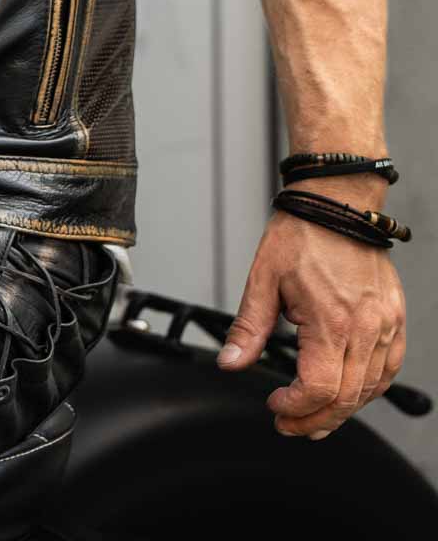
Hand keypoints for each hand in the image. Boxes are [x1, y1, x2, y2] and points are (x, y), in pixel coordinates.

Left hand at [215, 203, 406, 437]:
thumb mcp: (263, 279)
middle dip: (315, 419)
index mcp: (331, 320)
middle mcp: (365, 328)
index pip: (319, 389)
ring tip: (314, 415)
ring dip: (342, 410)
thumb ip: (248, 328)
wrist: (337, 201)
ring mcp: (384, 324)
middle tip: (289, 423)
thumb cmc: (302, 233)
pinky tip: (348, 391)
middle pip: (347, 399)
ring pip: (371, 389)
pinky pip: (389, 368)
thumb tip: (230, 363)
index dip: (295, 408)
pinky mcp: (394, 318)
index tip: (274, 406)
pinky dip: (368, 388)